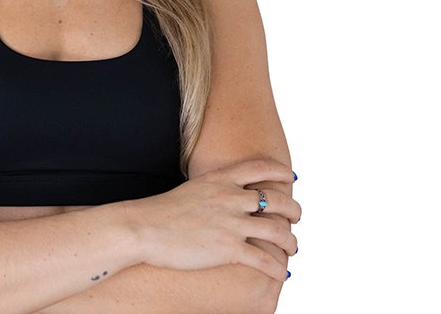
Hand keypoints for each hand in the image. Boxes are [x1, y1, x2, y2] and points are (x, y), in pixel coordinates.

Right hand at [126, 158, 299, 280]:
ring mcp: (230, 223)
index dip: (280, 171)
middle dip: (293, 209)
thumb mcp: (192, 189)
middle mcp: (230, 198)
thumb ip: (213, 191)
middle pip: (277, 200)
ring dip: (291, 241)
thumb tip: (226, 197)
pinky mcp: (228, 248)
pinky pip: (263, 259)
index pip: (260, 168)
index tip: (291, 177)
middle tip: (296, 216)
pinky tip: (281, 272)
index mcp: (220, 180)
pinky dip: (277, 267)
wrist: (143, 228)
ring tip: (293, 247)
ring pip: (277, 231)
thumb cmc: (162, 212)